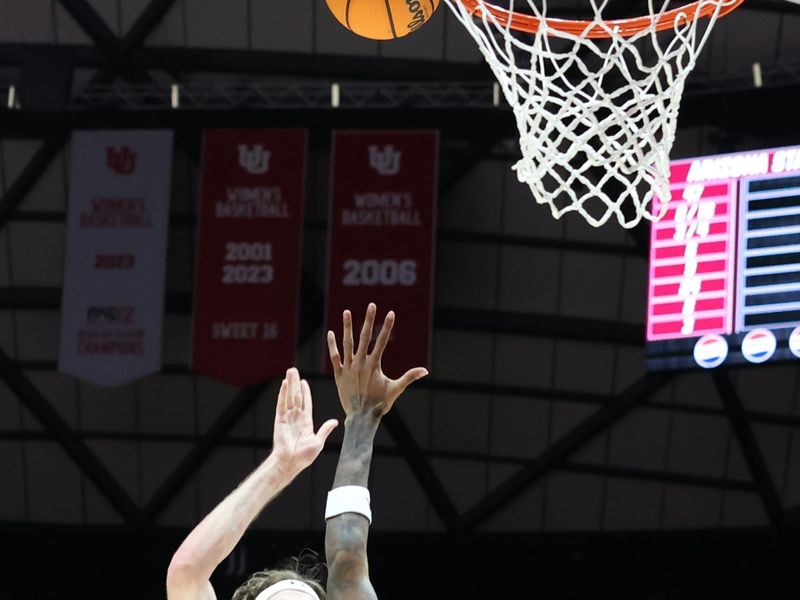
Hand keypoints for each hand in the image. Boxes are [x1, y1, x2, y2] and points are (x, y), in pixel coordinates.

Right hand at [271, 367, 337, 474]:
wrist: (290, 463)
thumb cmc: (303, 457)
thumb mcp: (318, 442)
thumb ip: (325, 430)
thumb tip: (335, 421)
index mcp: (306, 423)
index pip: (306, 403)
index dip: (305, 392)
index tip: (304, 381)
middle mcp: (296, 418)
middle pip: (296, 396)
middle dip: (295, 383)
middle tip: (294, 370)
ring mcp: (287, 418)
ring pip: (289, 397)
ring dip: (290, 384)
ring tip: (290, 371)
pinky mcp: (280, 420)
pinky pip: (282, 404)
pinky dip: (283, 394)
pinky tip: (284, 383)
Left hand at [326, 303, 427, 417]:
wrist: (361, 418)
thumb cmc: (380, 404)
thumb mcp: (396, 389)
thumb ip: (409, 377)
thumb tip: (425, 371)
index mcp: (374, 365)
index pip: (382, 341)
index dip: (387, 326)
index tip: (391, 313)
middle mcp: (360, 363)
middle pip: (364, 337)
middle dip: (368, 320)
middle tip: (371, 304)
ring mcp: (348, 368)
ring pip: (347, 343)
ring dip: (347, 327)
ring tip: (346, 312)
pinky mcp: (339, 374)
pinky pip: (334, 357)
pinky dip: (332, 345)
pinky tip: (331, 333)